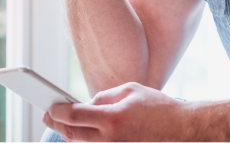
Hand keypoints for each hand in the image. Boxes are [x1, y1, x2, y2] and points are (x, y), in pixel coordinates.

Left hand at [43, 82, 190, 141]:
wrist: (181, 129)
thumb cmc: (157, 107)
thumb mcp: (129, 91)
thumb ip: (103, 98)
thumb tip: (85, 105)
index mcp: (113, 119)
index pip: (74, 117)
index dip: (57, 112)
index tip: (49, 107)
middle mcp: (111, 139)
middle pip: (73, 134)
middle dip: (57, 124)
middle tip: (48, 115)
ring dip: (70, 133)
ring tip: (63, 122)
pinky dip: (86, 140)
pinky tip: (81, 131)